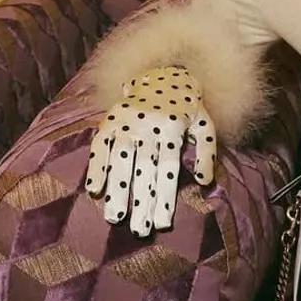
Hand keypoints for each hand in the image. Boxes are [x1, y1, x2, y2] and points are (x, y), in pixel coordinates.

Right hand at [85, 66, 218, 236]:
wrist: (163, 70)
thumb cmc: (187, 105)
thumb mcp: (205, 123)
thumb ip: (207, 152)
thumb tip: (205, 181)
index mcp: (174, 129)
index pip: (169, 169)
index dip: (164, 196)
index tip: (162, 223)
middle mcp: (149, 127)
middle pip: (145, 170)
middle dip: (141, 202)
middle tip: (139, 230)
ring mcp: (127, 123)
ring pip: (121, 161)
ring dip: (117, 190)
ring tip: (115, 217)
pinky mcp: (110, 120)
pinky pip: (100, 146)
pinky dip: (96, 167)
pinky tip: (93, 190)